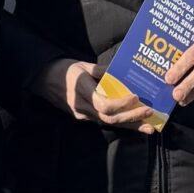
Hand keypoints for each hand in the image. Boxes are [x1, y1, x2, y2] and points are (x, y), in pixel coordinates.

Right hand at [33, 58, 155, 132]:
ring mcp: (83, 115)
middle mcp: (83, 108)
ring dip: (130, 126)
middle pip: (110, 119)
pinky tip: (134, 125)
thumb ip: (102, 70)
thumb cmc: (64, 70)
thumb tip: (122, 72)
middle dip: (132, 118)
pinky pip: (104, 122)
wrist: (42, 80)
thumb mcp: (83, 65)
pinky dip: (121, 124)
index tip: (136, 96)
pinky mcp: (83, 117)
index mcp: (82, 93)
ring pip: (109, 124)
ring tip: (149, 127)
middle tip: (151, 114)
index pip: (104, 104)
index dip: (121, 103)